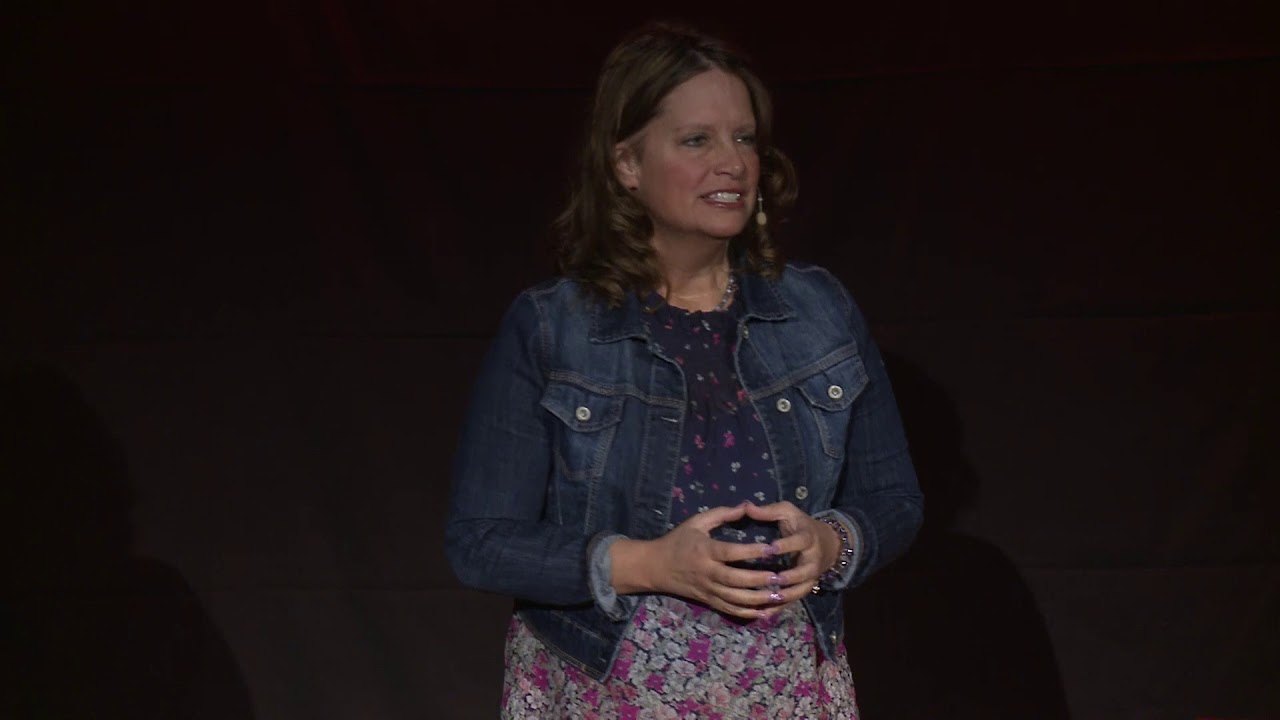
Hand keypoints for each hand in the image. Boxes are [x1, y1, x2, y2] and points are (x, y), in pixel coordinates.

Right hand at [619, 502, 789, 619]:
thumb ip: (722, 514)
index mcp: (705, 551)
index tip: (772, 548)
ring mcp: (708, 590)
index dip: (752, 552)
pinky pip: (731, 610)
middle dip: (760, 580)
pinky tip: (767, 610)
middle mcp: (707, 573)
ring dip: (759, 599)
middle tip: (782, 576)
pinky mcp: (709, 602)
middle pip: (736, 580)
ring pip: (736, 599)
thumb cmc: (678, 541)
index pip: (731, 552)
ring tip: (779, 595)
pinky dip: (750, 613)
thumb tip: (746, 506)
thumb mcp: (696, 522)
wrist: (655, 567)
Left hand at [741, 501, 841, 615]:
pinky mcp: (806, 588)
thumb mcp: (787, 512)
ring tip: (771, 597)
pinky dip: (782, 607)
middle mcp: (812, 559)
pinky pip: (795, 600)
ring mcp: (811, 576)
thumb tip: (747, 506)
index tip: (770, 549)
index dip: (786, 545)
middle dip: (791, 575)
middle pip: (805, 570)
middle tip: (773, 578)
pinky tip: (765, 612)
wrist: (826, 543)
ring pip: (802, 589)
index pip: (800, 542)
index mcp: (808, 538)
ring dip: (788, 595)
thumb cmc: (800, 525)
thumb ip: (769, 511)